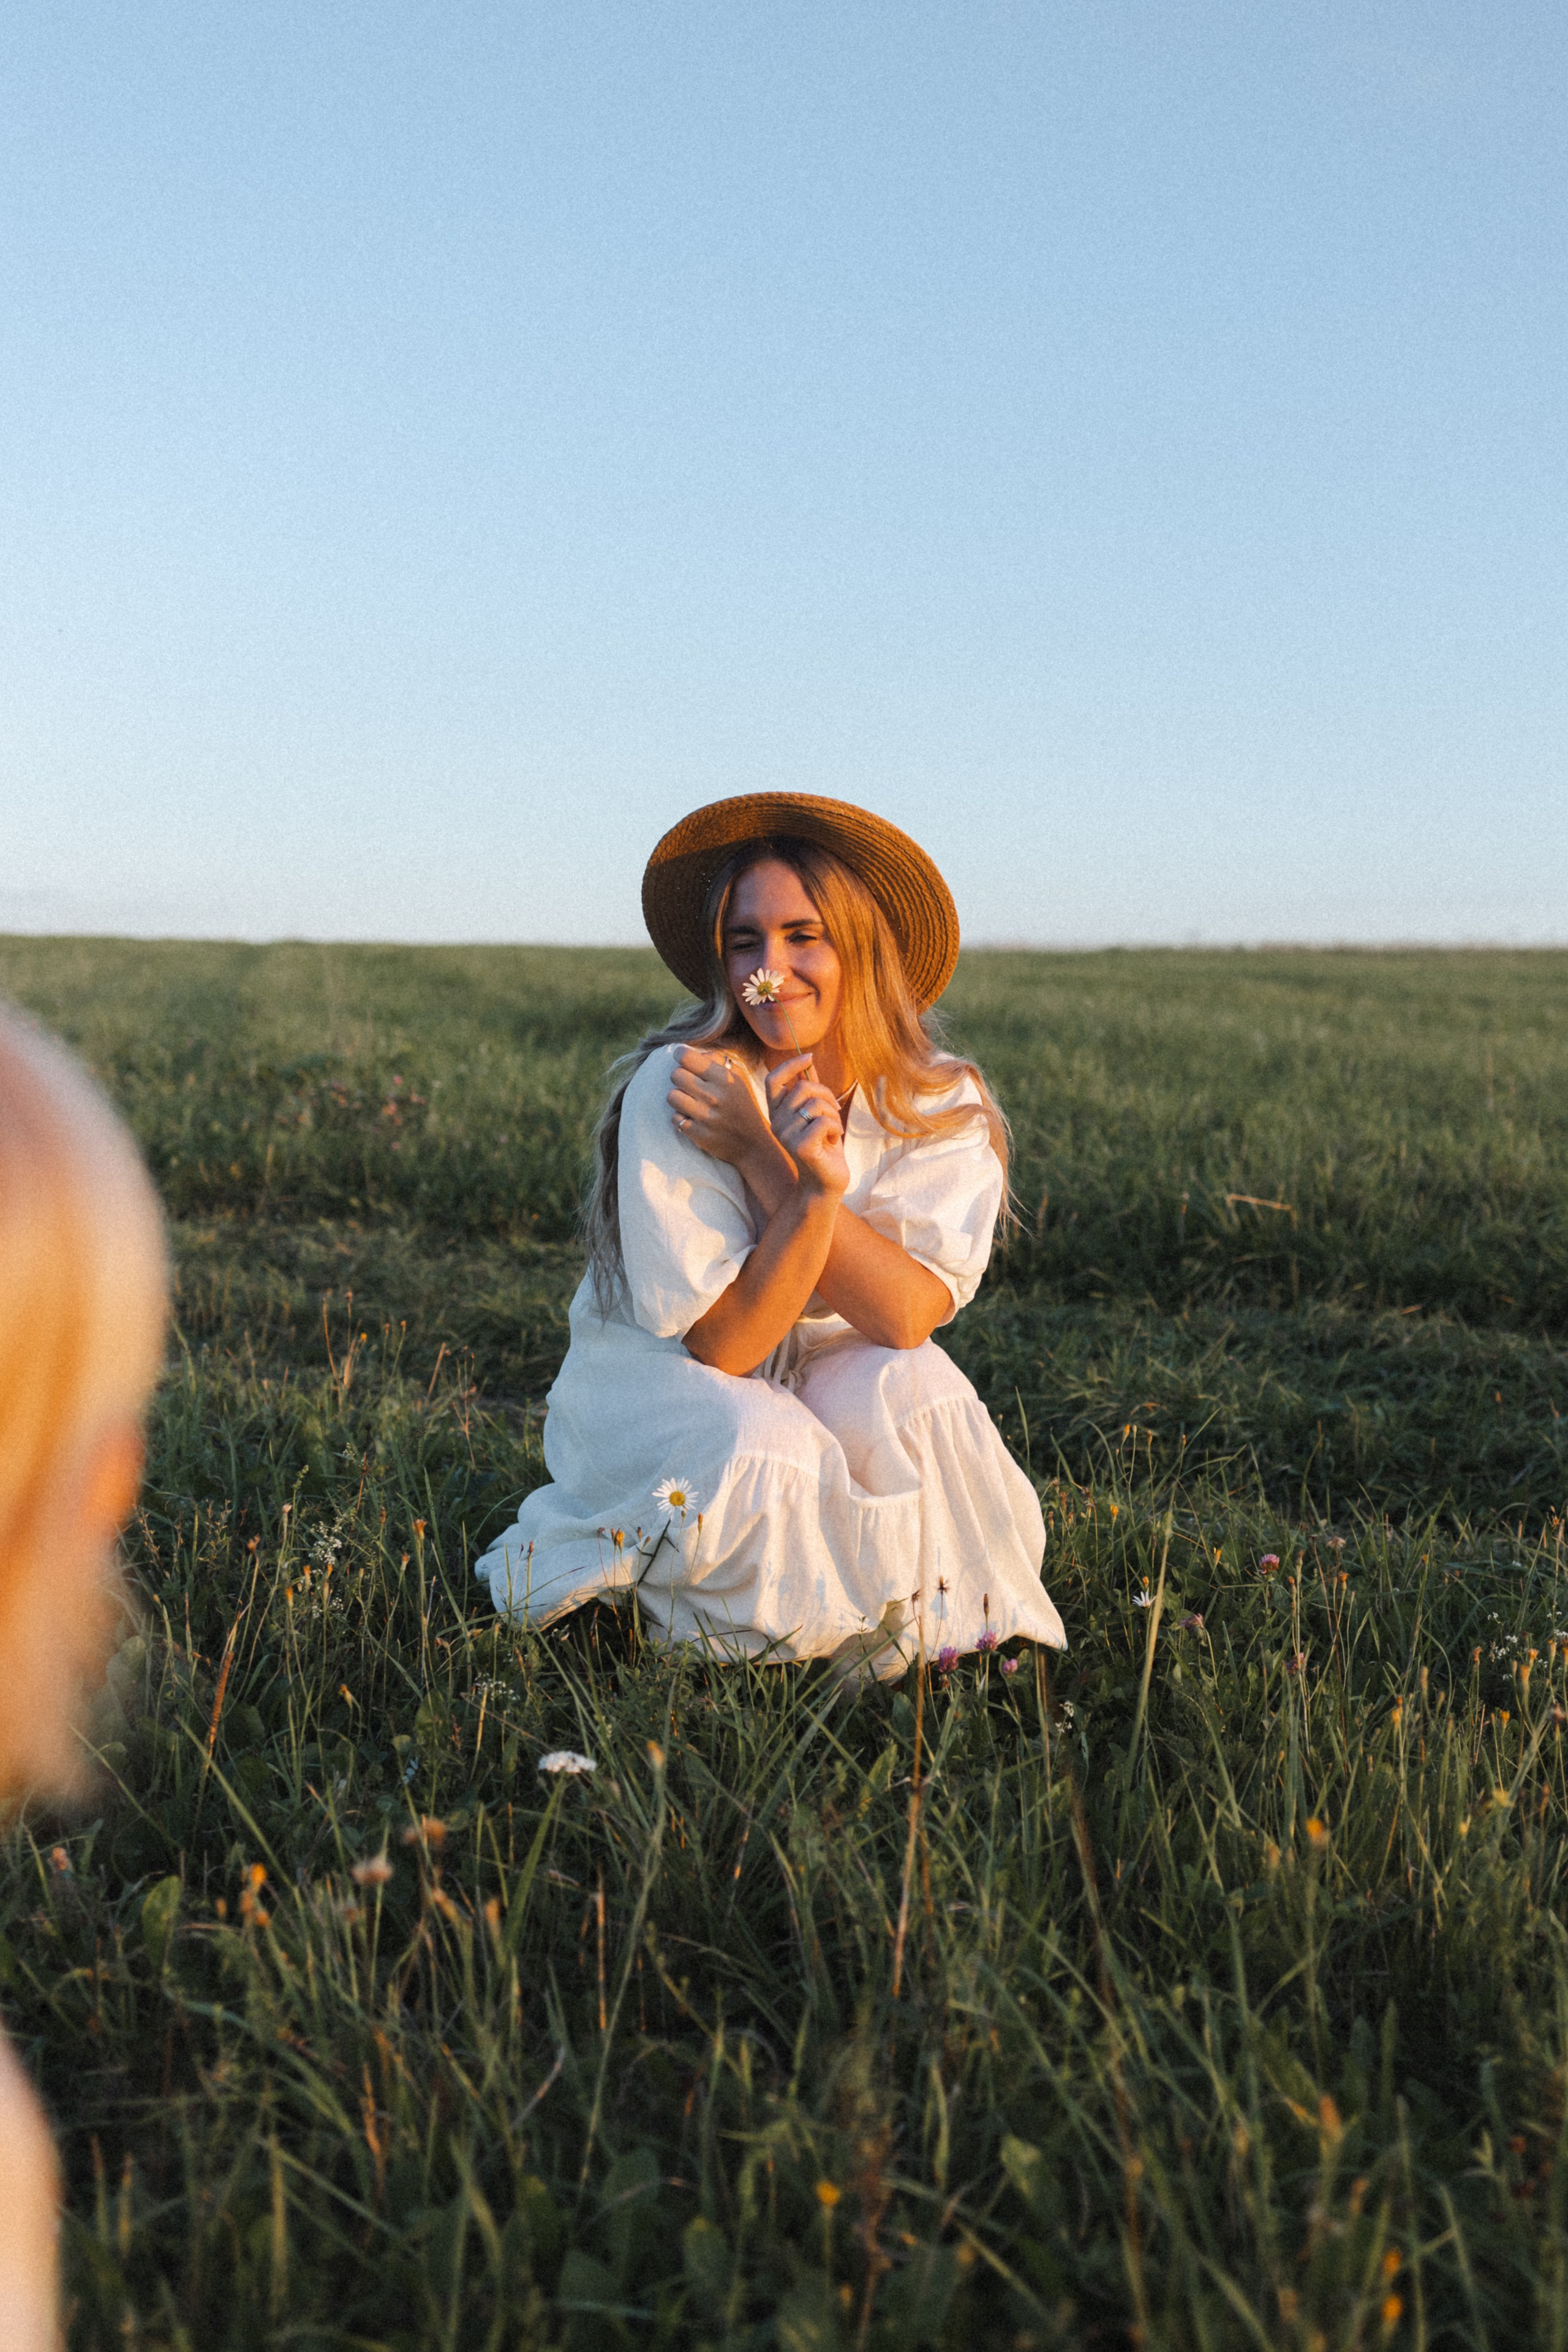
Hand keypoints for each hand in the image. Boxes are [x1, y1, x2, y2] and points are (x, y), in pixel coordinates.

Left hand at [666, 1046, 773, 1170]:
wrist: (753, 1143)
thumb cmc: (743, 1105)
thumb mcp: (738, 1078)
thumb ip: (717, 1060)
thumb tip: (690, 1053)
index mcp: (724, 1078)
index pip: (686, 1058)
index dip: (680, 1055)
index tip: (682, 1058)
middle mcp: (714, 1096)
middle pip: (675, 1075)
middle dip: (679, 1077)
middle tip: (688, 1083)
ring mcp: (705, 1117)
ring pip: (672, 1096)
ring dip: (678, 1097)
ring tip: (688, 1100)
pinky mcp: (698, 1134)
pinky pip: (674, 1118)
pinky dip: (680, 1117)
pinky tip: (692, 1117)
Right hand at [767, 1054, 849, 1198]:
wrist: (825, 1184)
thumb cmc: (824, 1148)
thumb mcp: (817, 1115)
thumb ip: (810, 1091)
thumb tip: (808, 1063)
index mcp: (777, 1113)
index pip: (774, 1080)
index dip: (791, 1065)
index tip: (809, 1057)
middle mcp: (776, 1123)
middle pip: (803, 1088)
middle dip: (827, 1095)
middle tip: (835, 1112)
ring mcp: (786, 1135)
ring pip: (816, 1104)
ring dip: (834, 1115)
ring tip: (833, 1130)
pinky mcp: (800, 1147)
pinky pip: (825, 1122)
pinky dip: (837, 1128)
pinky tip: (834, 1141)